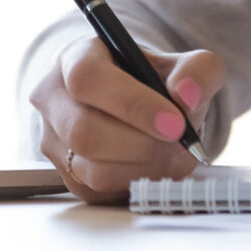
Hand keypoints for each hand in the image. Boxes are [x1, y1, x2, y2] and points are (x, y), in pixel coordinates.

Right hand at [29, 37, 223, 203]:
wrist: (143, 105)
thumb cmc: (155, 81)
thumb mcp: (182, 65)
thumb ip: (197, 70)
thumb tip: (188, 95)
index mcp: (75, 58)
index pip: (88, 78)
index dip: (132, 103)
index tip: (174, 121)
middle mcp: (54, 100)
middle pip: (84, 131)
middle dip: (142, 143)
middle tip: (180, 141)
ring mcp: (55, 142)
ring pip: (92, 170)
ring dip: (143, 168)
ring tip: (173, 152)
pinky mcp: (67, 177)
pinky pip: (100, 192)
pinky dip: (138, 183)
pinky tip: (157, 165)